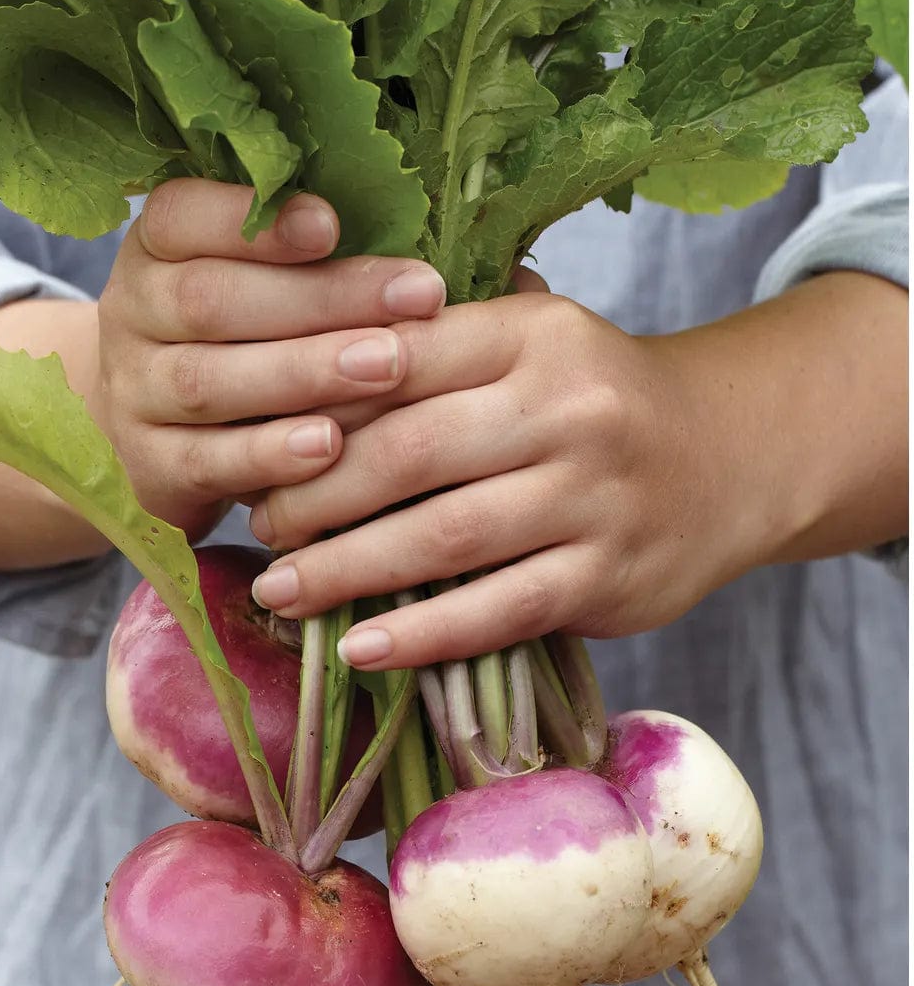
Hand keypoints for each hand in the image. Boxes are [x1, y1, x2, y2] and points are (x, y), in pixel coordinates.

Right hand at [93, 179, 446, 537]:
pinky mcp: (150, 469)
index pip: (182, 216)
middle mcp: (131, 315)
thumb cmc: (238, 344)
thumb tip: (415, 238)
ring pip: (210, 380)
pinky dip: (271, 456)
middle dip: (324, 297)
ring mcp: (135, 396)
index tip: (334, 223)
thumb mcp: (253, 285)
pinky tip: (331, 448)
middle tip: (419, 296)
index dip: (257, 223)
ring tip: (390, 366)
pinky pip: (209, 462)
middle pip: (212, 299)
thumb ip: (309, 259)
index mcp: (155, 249)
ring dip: (306, 373)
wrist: (151, 440)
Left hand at [246, 271, 906, 668]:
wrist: (730, 459)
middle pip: (408, 452)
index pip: (397, 361)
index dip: (313, 406)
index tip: (255, 443)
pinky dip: (421, 634)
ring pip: (445, 538)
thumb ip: (439, 350)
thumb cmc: (598, 403)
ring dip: (347, 570)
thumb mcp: (535, 346)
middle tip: (260, 525)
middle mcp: (569, 408)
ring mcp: (595, 498)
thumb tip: (295, 383)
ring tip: (281, 591)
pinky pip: (496, 611)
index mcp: (534, 335)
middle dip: (315, 495)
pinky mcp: (609, 578)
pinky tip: (359, 649)